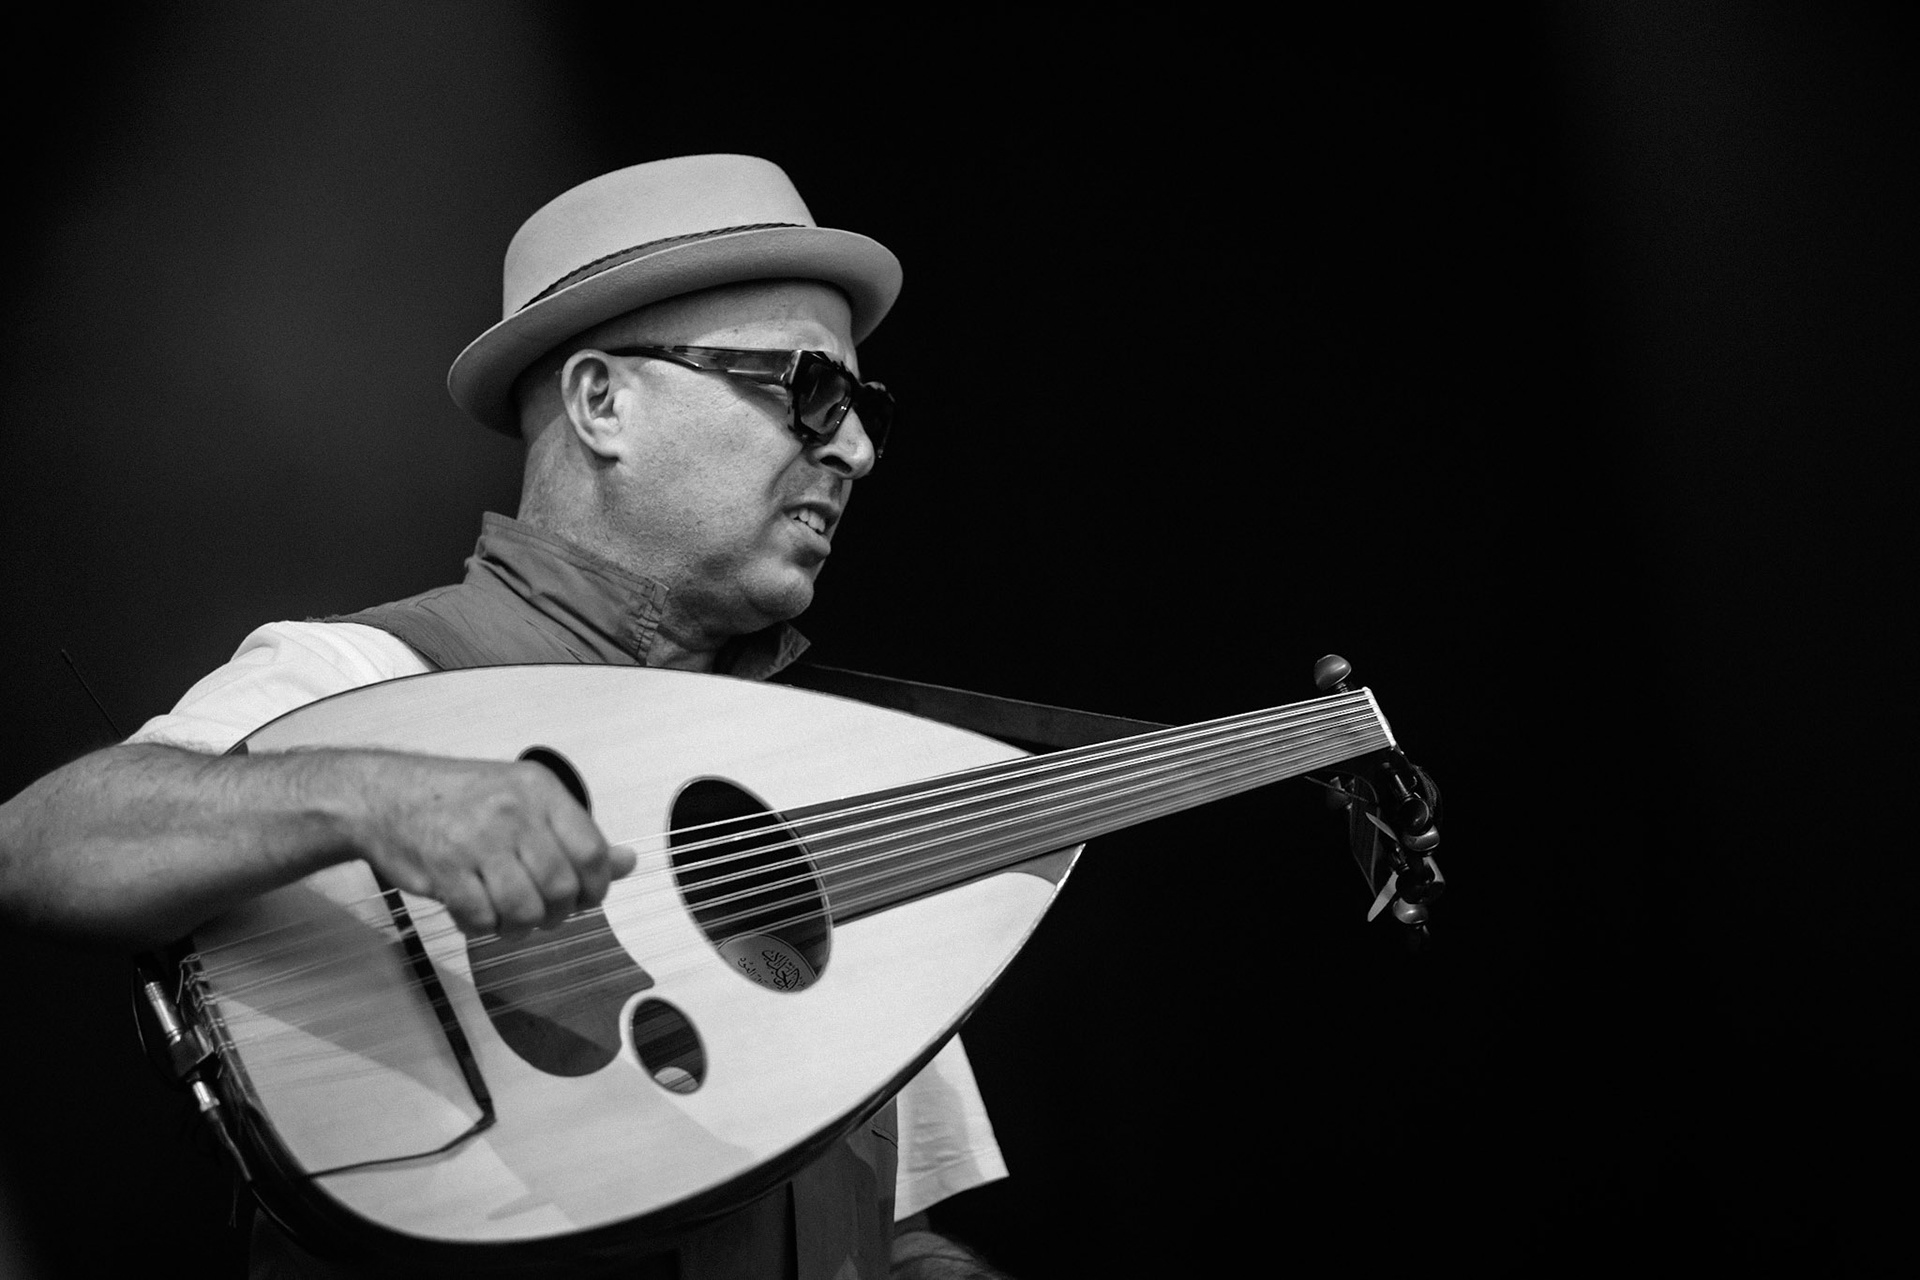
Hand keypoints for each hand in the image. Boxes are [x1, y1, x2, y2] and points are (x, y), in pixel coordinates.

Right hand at [350, 755, 634, 936]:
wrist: (382, 795)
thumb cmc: (457, 800)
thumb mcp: (523, 801)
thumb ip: (575, 834)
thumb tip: (627, 862)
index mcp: (540, 791)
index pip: (592, 851)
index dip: (595, 888)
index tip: (582, 899)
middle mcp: (514, 812)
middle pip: (561, 887)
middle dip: (556, 914)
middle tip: (540, 914)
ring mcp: (479, 840)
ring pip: (525, 909)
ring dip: (520, 926)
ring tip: (507, 918)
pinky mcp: (446, 868)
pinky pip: (481, 918)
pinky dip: (482, 928)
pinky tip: (475, 914)